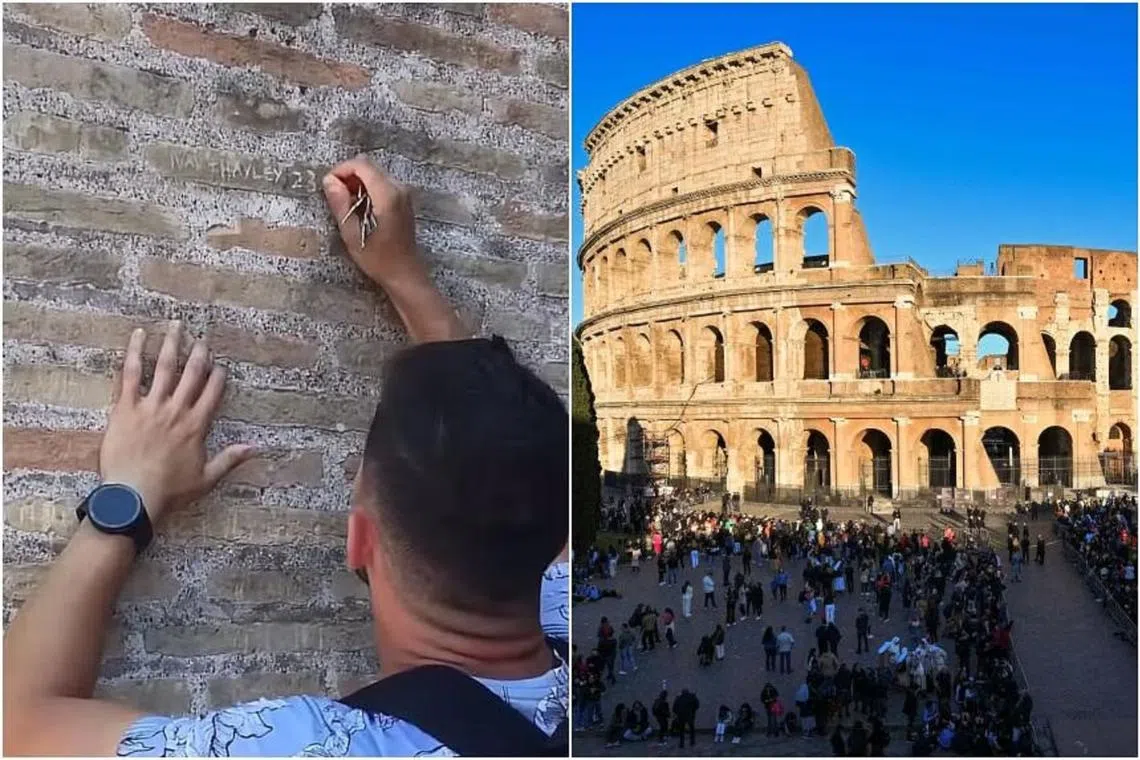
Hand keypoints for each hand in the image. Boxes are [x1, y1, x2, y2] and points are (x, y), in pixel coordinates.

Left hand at [99, 321, 254, 523]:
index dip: (218, 377)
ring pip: (164, 368)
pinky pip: (130, 375)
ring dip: (171, 345)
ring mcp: (150, 406)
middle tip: (202, 339)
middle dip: (199, 354)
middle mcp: (176, 410)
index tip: (221, 366)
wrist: (133, 496)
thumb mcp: (206, 478)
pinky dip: (134, 353)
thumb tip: (255, 448)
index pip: (212, 393)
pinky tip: (138, 335)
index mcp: (196, 426)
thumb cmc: (170, 491)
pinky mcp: (126, 408)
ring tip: (176, 326)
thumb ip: (230, 459)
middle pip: (192, 375)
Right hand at [322, 155, 421, 287]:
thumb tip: (329, 180)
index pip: (361, 165)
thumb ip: (341, 205)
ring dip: (357, 182)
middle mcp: (399, 188)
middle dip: (348, 176)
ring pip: (374, 173)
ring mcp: (404, 193)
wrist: (405, 274)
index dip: (341, 170)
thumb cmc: (379, 260)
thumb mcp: (353, 235)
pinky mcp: (404, 200)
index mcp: (388, 195)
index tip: (328, 186)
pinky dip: (367, 188)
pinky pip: (382, 183)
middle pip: (368, 166)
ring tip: (346, 204)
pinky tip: (360, 207)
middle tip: (335, 196)